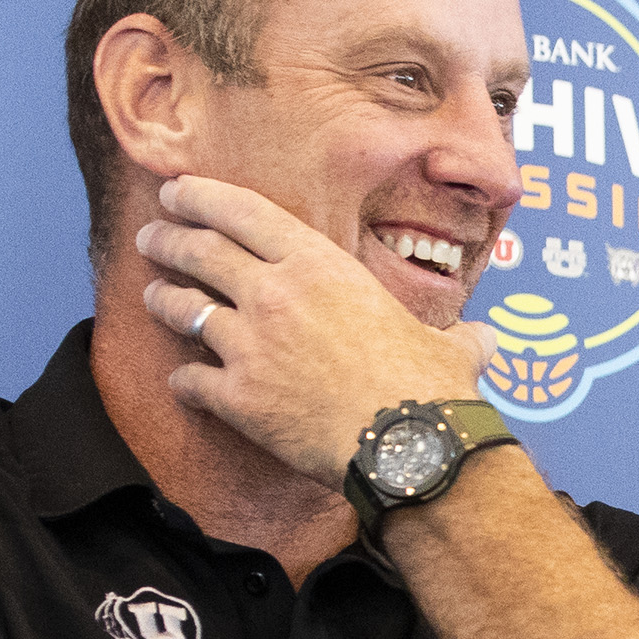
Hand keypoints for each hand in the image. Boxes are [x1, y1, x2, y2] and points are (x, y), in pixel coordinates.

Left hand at [133, 175, 486, 485]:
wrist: (409, 446)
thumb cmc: (432, 389)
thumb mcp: (449, 346)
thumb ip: (457, 336)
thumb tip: (486, 341)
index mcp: (319, 266)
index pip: (242, 212)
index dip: (201, 197)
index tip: (178, 192)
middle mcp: (274, 295)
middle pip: (199, 251)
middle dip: (168, 240)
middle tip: (152, 237)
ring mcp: (249, 346)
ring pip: (184, 309)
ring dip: (163, 300)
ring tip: (154, 297)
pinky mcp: (237, 398)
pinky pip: (190, 381)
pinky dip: (184, 382)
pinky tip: (184, 384)